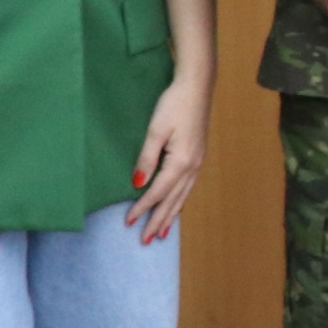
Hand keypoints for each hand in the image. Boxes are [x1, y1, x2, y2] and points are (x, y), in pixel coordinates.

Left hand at [128, 74, 211, 244]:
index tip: (129, 222)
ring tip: (163, 232)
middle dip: (159, 221)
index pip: (157, 192)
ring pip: (182, 196)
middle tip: (147, 241)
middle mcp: (192, 167)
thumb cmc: (174, 104)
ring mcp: (198, 163)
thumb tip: (139, 183)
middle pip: (172, 200)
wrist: (197, 87)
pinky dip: (180, 201)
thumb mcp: (156, 130)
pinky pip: (188, 187)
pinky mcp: (198, 156)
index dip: (143, 208)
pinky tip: (177, 206)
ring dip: (171, 215)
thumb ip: (147, 158)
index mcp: (181, 162)